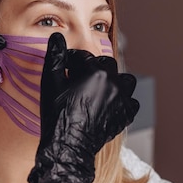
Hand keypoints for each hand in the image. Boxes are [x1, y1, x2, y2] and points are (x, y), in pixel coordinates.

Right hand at [27, 33, 139, 182]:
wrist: (68, 145)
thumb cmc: (58, 115)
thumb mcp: (51, 83)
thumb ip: (55, 57)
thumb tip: (57, 37)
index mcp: (95, 71)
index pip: (83, 57)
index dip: (71, 62)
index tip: (65, 69)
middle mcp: (113, 82)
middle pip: (106, 65)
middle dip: (93, 69)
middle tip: (79, 81)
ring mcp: (122, 100)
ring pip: (125, 81)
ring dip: (114, 82)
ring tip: (98, 90)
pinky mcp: (125, 115)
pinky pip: (131, 102)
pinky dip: (123, 101)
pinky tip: (108, 105)